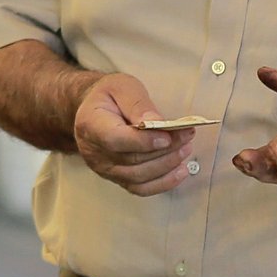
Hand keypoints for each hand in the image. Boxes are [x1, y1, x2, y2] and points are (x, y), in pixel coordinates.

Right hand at [69, 72, 192, 197]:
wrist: (96, 109)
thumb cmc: (110, 95)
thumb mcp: (123, 87)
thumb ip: (138, 104)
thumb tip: (157, 123)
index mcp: (91, 124)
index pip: (115, 139)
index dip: (142, 142)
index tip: (167, 137)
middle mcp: (94, 151)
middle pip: (132, 160)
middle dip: (164, 150)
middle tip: (186, 136)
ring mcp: (104, 168)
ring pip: (138, 176)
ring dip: (167, 165)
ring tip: (185, 149)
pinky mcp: (116, 178)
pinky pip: (140, 188)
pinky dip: (163, 183)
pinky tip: (180, 171)